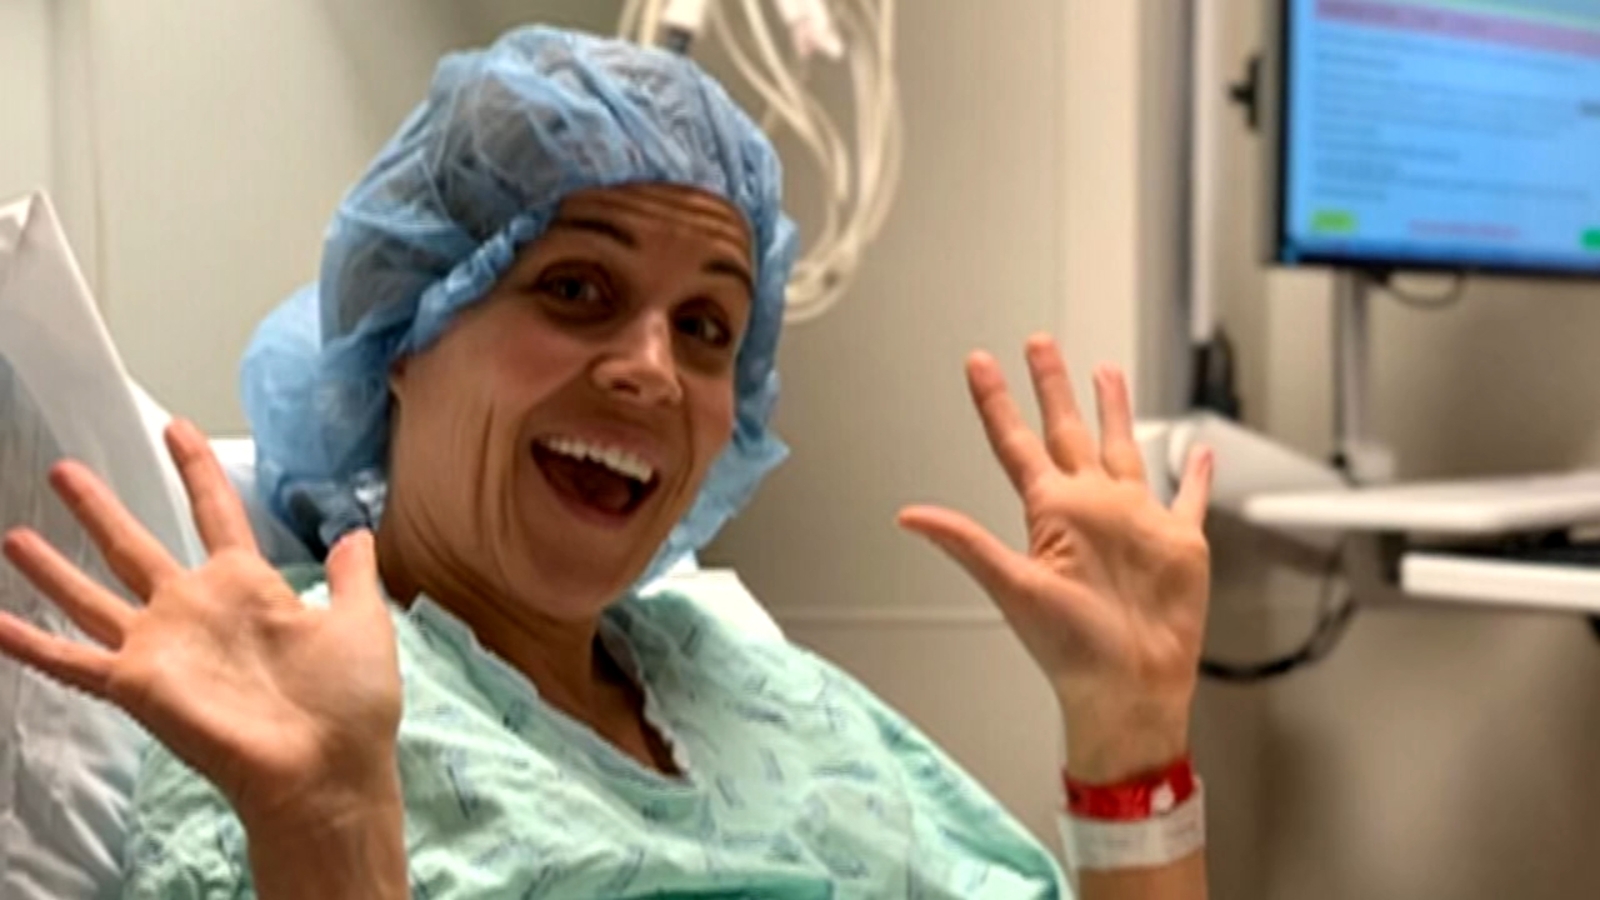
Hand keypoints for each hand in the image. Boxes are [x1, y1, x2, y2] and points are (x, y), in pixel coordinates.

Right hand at [0, 420, 401, 827]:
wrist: (327, 766)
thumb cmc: (349, 700)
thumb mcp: (360, 620)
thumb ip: (351, 575)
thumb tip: (356, 533)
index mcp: (248, 588)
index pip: (215, 513)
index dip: (196, 470)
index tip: (176, 428)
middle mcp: (195, 610)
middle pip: (136, 546)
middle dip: (100, 509)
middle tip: (64, 468)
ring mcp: (162, 646)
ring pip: (92, 596)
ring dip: (52, 569)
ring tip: (12, 535)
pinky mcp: (137, 683)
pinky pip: (70, 662)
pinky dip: (28, 644)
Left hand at [899, 336, 1212, 782]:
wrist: (1129, 686)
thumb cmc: (1071, 649)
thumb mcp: (1013, 586)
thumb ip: (965, 543)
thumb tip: (908, 516)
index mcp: (1051, 513)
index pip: (1017, 443)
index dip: (997, 403)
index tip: (979, 363)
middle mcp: (1090, 508)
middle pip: (1067, 431)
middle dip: (1053, 387)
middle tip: (1040, 342)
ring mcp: (1134, 521)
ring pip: (1123, 449)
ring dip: (1114, 412)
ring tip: (1106, 373)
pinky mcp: (1178, 541)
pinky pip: (1188, 498)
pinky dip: (1195, 477)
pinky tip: (1198, 454)